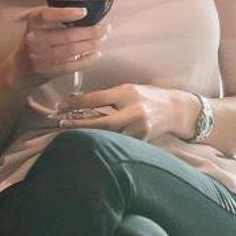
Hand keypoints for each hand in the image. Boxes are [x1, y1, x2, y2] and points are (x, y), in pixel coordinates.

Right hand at [8, 6, 111, 88]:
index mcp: (33, 22)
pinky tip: (96, 55)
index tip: (84, 12)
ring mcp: (39, 56)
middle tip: (105, 29)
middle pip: (67, 35)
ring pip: (70, 50)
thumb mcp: (40, 25)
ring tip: (102, 40)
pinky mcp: (46, 70)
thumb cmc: (36, 41)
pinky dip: (85, 60)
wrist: (19, 68)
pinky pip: (70, 66)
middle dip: (90, 32)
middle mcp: (34, 38)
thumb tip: (89, 14)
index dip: (66, 13)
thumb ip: (57, 18)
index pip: (47, 15)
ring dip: (90, 45)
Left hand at [52, 84, 196, 140]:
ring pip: (110, 136)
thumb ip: (106, 96)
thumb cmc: (147, 97)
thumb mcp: (127, 90)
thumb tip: (76, 101)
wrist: (176, 110)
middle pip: (102, 122)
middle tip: (61, 125)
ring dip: (90, 137)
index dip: (77, 102)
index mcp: (128, 93)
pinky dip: (106, 143)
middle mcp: (134, 111)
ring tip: (71, 137)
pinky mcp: (142, 142)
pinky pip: (119, 143)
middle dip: (80, 125)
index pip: (98, 98)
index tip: (60, 105)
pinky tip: (93, 144)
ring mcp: (139, 129)